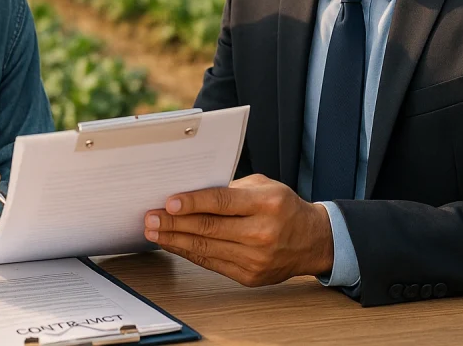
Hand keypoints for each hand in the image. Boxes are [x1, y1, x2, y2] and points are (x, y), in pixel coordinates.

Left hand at [143, 174, 333, 285]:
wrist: (312, 241)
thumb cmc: (285, 207)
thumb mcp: (264, 186)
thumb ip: (231, 189)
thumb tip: (191, 193)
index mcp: (267, 204)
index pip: (222, 202)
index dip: (193, 202)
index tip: (169, 201)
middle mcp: (262, 232)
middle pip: (209, 228)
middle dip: (174, 223)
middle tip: (151, 217)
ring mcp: (256, 258)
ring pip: (206, 248)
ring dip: (175, 240)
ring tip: (154, 232)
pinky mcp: (250, 276)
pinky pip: (212, 263)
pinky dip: (190, 253)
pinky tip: (174, 244)